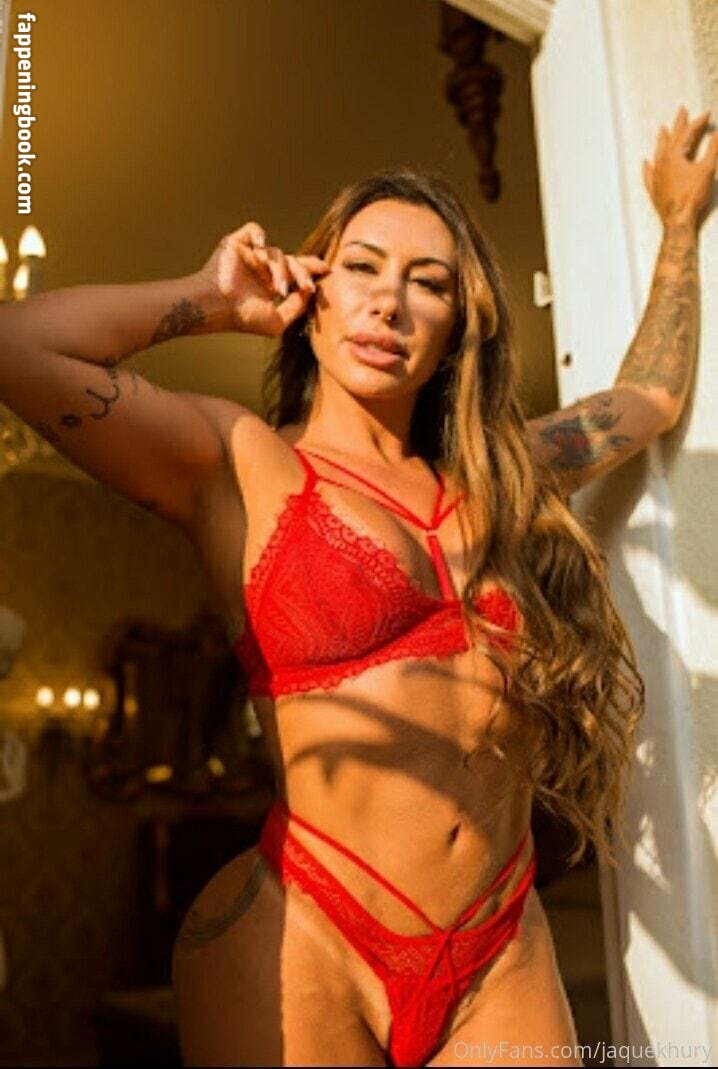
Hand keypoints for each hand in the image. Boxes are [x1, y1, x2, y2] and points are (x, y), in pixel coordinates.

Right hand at [198, 221, 329, 335]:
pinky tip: (261, 248)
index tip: (327, 269)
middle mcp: (261, 268)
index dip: (311, 268)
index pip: (295, 271)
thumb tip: (310, 291)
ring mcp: (249, 255)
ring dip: (280, 270)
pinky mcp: (236, 243)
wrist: (216, 307)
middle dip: (301, 272)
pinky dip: (260, 235)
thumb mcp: (278, 321)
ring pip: (275, 252)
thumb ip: (297, 307)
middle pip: (290, 260)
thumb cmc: (242, 318)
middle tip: (307, 285)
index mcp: (269, 284)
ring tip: (277, 287)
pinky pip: (254, 230)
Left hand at [643, 106, 717, 229]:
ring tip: (663, 129)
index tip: (707, 114)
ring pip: (658, 153)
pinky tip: (646, 162)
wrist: (678, 221)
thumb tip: (717, 133)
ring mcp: (656, 177)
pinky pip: (648, 174)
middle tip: (681, 111)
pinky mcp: (654, 190)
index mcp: (674, 156)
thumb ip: (713, 149)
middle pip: (671, 139)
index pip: (687, 134)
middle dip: (678, 124)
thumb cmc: (692, 196)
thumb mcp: (707, 170)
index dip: (698, 123)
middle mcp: (662, 163)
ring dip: (662, 140)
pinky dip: (648, 167)